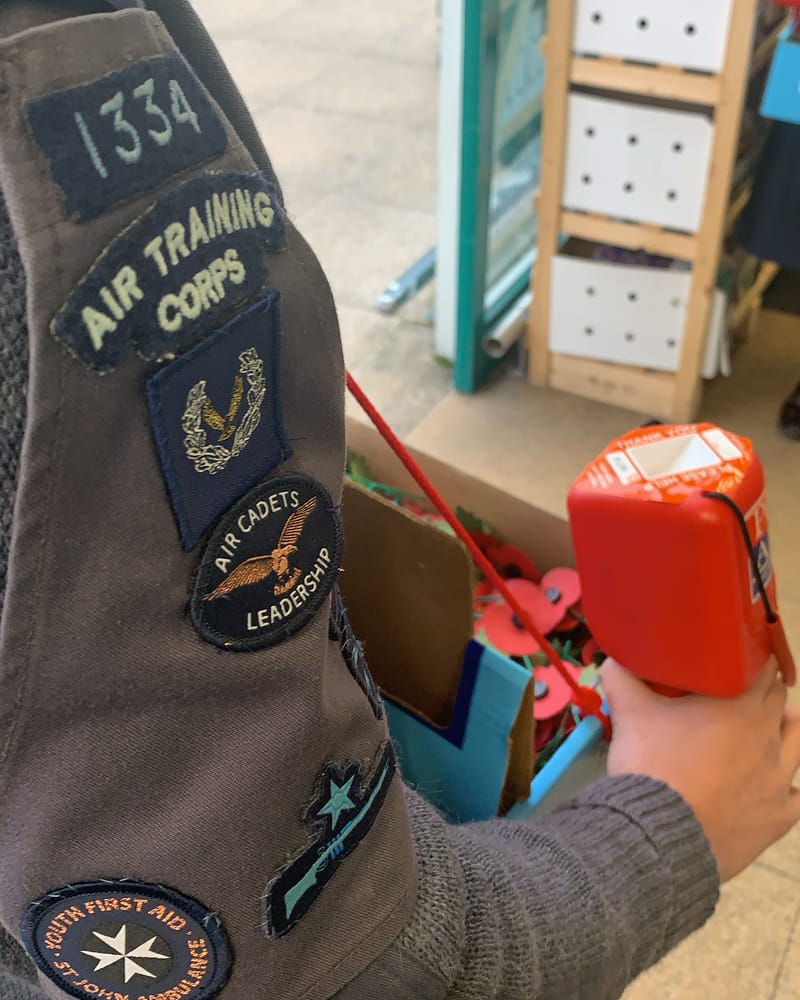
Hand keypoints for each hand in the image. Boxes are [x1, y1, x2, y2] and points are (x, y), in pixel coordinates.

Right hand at [602, 657, 799, 881]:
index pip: (762, 667)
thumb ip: (621, 678)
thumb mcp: (629, 713)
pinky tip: (773, 783)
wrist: (659, 835)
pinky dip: (788, 785)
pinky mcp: (779, 816)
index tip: (734, 657)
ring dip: (785, 728)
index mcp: (739, 704)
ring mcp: (779, 778)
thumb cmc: (650, 764)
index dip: (749, 658)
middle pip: (780, 700)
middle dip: (763, 691)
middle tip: (738, 691)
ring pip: (798, 740)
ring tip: (765, 729)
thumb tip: (611, 659)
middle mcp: (768, 736)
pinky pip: (798, 795)